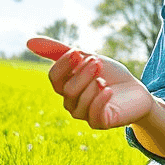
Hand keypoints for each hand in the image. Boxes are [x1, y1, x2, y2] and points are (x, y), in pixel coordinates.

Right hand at [26, 36, 154, 129]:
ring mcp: (85, 115)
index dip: (63, 65)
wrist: (136, 90)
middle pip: (66, 90)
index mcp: (66, 86)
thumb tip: (28, 41)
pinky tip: (108, 90)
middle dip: (82, 73)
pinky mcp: (100, 123)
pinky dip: (99, 101)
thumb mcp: (87, 57)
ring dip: (91, 86)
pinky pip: (93, 116)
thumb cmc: (110, 74)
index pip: (54, 78)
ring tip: (104, 77)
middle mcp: (71, 103)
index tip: (78, 52)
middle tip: (97, 62)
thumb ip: (60, 51)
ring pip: (77, 103)